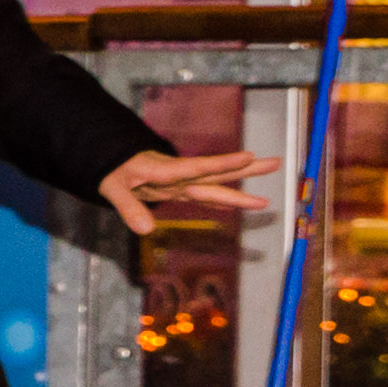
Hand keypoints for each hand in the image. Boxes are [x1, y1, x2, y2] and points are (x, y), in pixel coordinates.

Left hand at [99, 147, 277, 238]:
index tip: (248, 155)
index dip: (222, 163)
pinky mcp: (180, 188)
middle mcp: (179, 174)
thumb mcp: (112, 187)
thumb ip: (128, 207)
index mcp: (164, 170)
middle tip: (277, 162)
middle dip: (246, 168)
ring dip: (243, 181)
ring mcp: (182, 181)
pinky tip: (245, 202)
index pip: (197, 167)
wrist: (110, 163)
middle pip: (216, 172)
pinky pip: (207, 192)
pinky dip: (225, 197)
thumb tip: (146, 230)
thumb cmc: (111, 171)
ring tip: (271, 181)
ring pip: (217, 182)